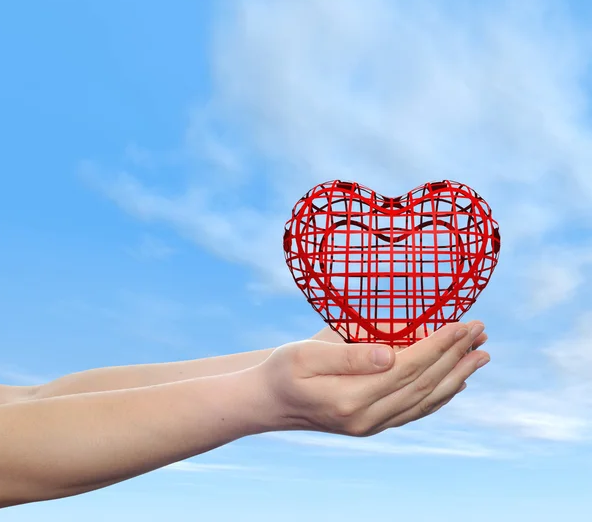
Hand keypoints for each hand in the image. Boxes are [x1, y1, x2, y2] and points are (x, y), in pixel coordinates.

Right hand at [259, 321, 488, 436]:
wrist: (269, 402)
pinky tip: (456, 383)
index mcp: (351, 398)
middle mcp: (367, 419)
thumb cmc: (283, 369)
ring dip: (457, 375)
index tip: (461, 323)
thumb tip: (391, 352)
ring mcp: (372, 426)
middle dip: (456, 355)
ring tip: (481, 355)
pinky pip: (415, 411)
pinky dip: (440, 395)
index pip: (408, 367)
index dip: (438, 345)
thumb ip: (348, 354)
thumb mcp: (305, 354)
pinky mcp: (372, 425)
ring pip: (425, 400)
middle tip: (480, 331)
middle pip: (424, 384)